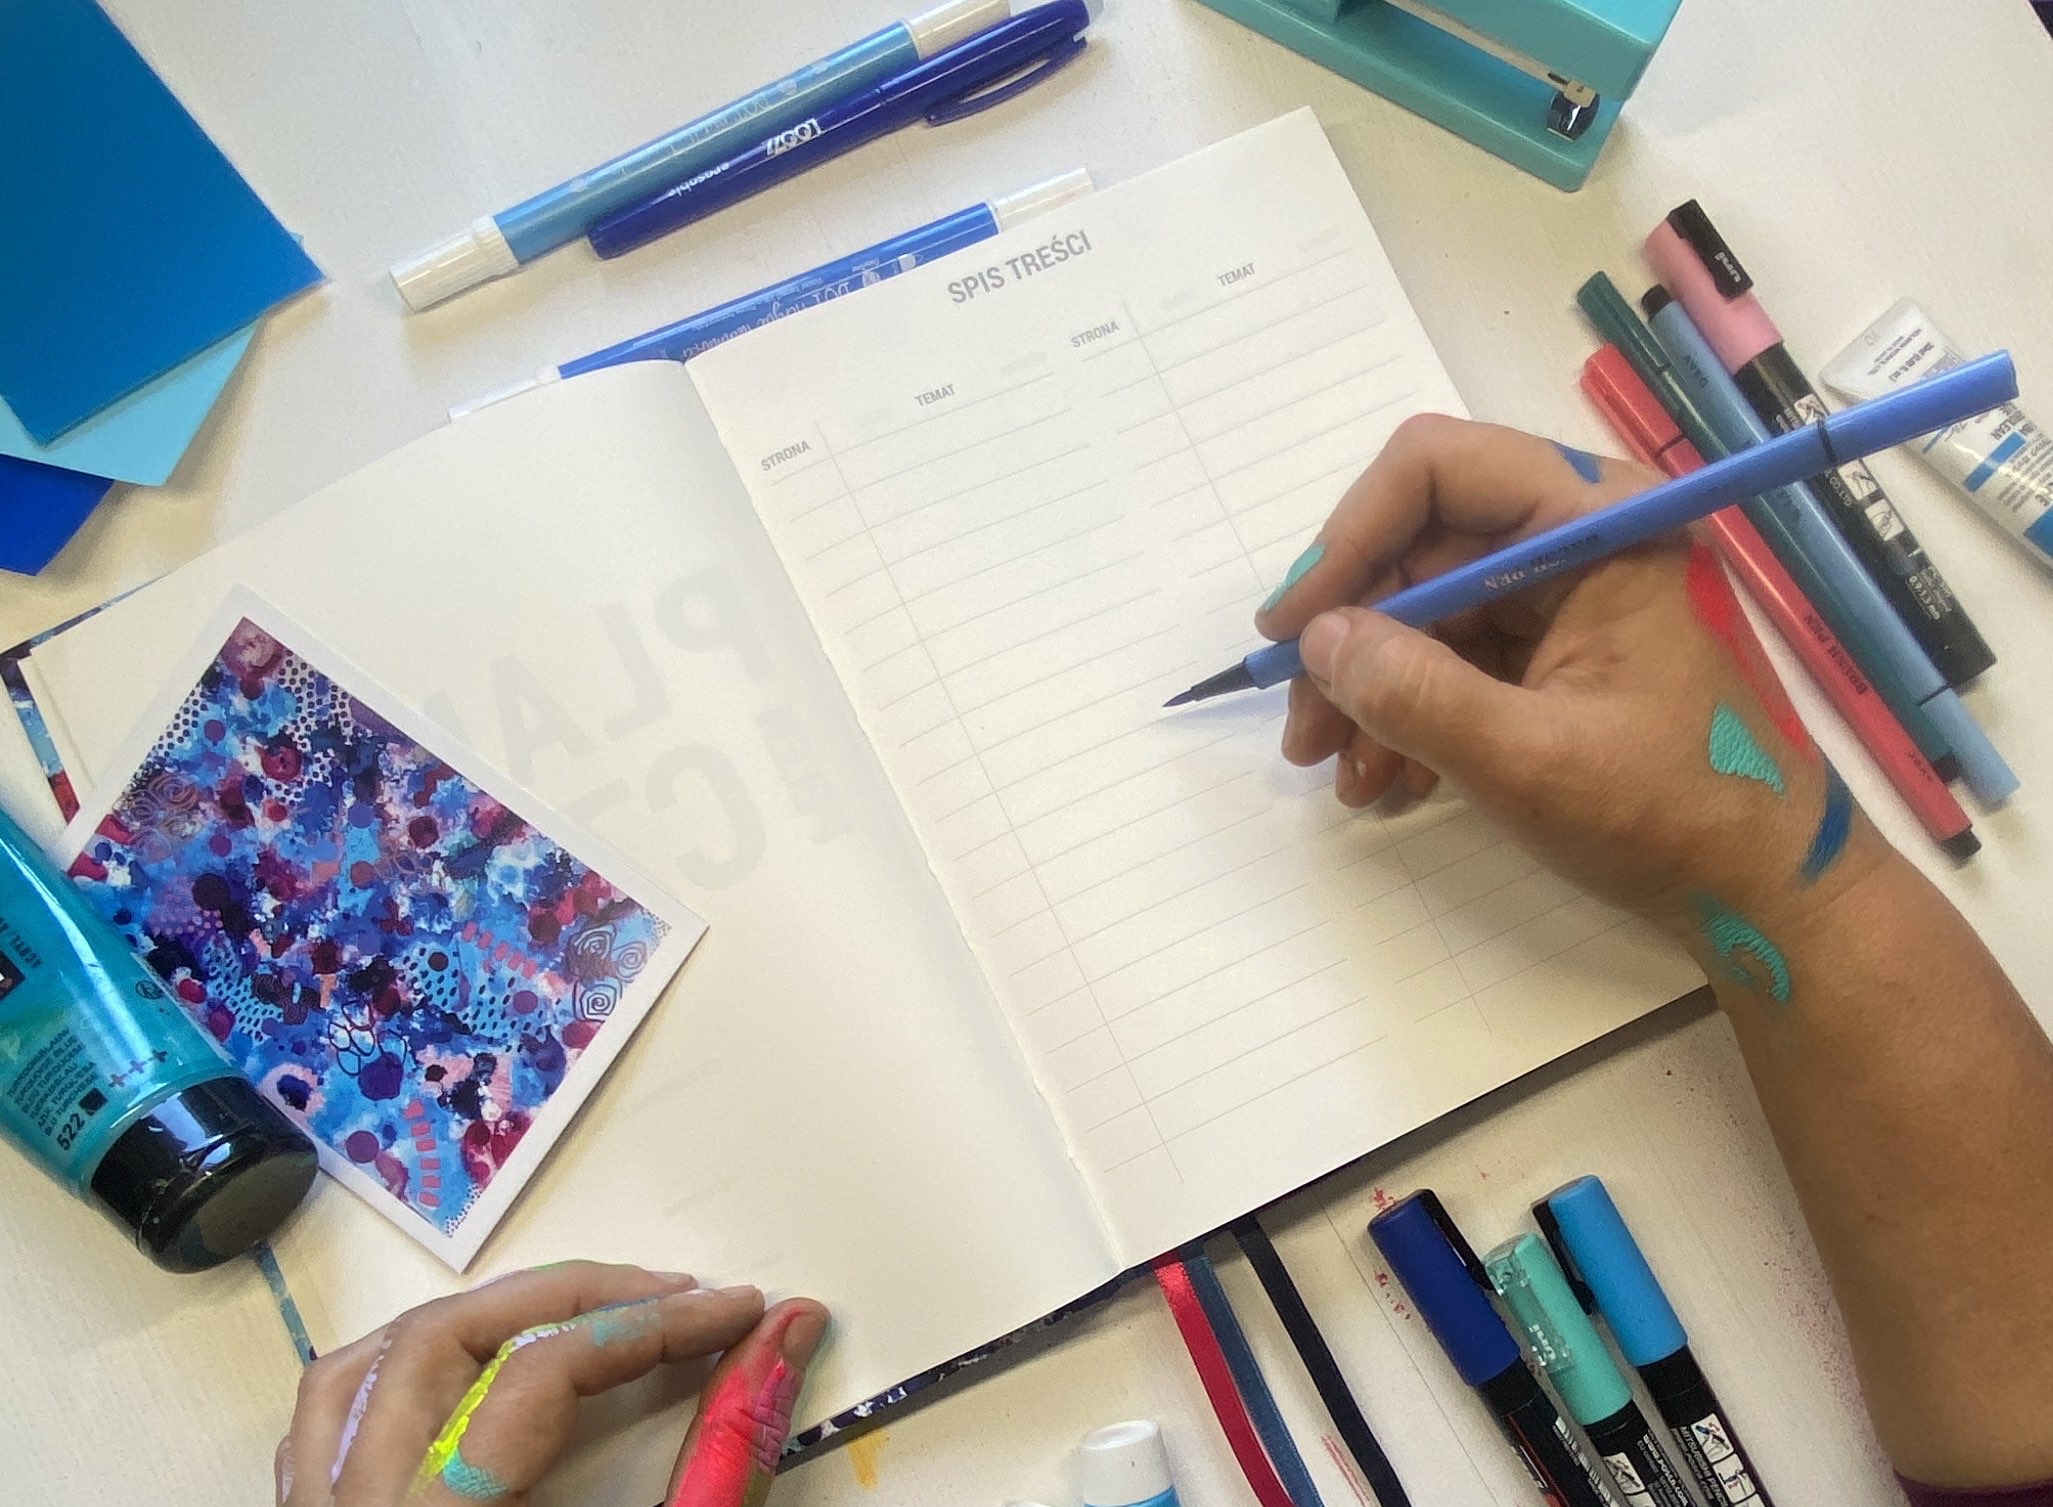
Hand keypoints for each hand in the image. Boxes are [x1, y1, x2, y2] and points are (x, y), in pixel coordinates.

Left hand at [276, 1262, 828, 1505]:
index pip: (542, 1377)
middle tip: (672, 1299)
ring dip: (478, 1321)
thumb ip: (724, 1463)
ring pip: (362, 1370)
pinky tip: (472, 1380)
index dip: (654, 1328)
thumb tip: (785, 1336)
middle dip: (571, 1300)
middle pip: (444, 1342)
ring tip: (577, 1320)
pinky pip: (326, 1424)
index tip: (738, 1313)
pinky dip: (402, 1373)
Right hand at [1256, 414, 1883, 941]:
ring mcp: (1572, 594)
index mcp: (1600, 522)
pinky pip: (1459, 656)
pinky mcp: (1563, 650)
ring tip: (1341, 775)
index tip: (1293, 628)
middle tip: (1303, 729)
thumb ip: (1416, 694)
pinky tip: (1388, 781)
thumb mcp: (1529, 760)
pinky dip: (1413, 713)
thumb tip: (1320, 642)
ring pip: (1429, 609)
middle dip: (1352, 639)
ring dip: (1372, 690)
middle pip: (1421, 546)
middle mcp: (1582, 536)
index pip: (1437, 470)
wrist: (1769, 893)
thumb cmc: (1675, 815)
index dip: (1349, 538)